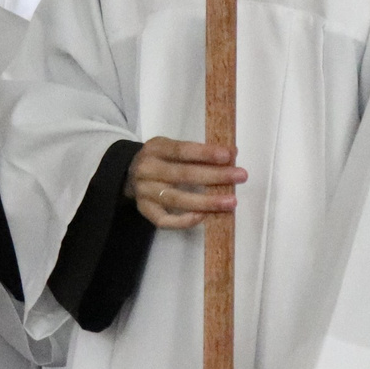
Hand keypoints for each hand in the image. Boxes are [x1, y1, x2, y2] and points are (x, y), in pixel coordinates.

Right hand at [125, 137, 244, 229]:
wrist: (128, 174)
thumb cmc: (160, 159)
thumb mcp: (172, 148)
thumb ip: (197, 152)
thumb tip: (232, 154)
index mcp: (156, 149)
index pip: (182, 150)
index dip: (205, 153)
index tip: (229, 155)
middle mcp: (147, 170)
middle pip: (183, 175)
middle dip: (215, 176)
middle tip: (241, 176)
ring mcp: (145, 192)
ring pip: (177, 199)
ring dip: (206, 202)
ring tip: (231, 202)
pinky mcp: (144, 210)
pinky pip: (164, 220)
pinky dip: (184, 220)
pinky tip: (204, 217)